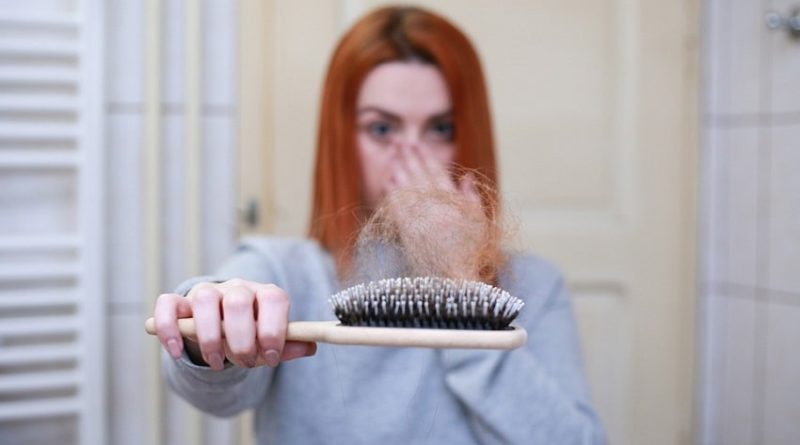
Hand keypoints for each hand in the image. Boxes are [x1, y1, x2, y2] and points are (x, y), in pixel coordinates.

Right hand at [153, 279, 316, 370]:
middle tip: (246, 362)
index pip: (273, 299)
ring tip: (218, 362)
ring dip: (210, 338)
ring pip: (204, 300)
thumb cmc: (250, 335)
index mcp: (264, 294)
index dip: (273, 329)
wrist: (220, 326)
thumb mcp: (270, 342)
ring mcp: (207, 292)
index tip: (271, 356)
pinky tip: (176, 352)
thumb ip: (287, 345)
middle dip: (242, 339)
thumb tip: (310, 346)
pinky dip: (169, 329)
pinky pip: (168, 305)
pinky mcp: (179, 302)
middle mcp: (236, 288)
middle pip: (238, 301)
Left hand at [382, 144, 489, 280]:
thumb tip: (467, 176)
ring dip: (399, 170)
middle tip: (400, 142)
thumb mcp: (480, 223)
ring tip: (392, 156)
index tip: (417, 144)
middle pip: (419, 176)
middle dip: (409, 157)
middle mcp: (436, 207)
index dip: (425, 157)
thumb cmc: (472, 252)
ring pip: (407, 188)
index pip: (437, 173)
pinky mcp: (409, 232)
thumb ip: (472, 198)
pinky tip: (388, 182)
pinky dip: (393, 193)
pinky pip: (398, 207)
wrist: (456, 279)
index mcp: (454, 202)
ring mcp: (421, 219)